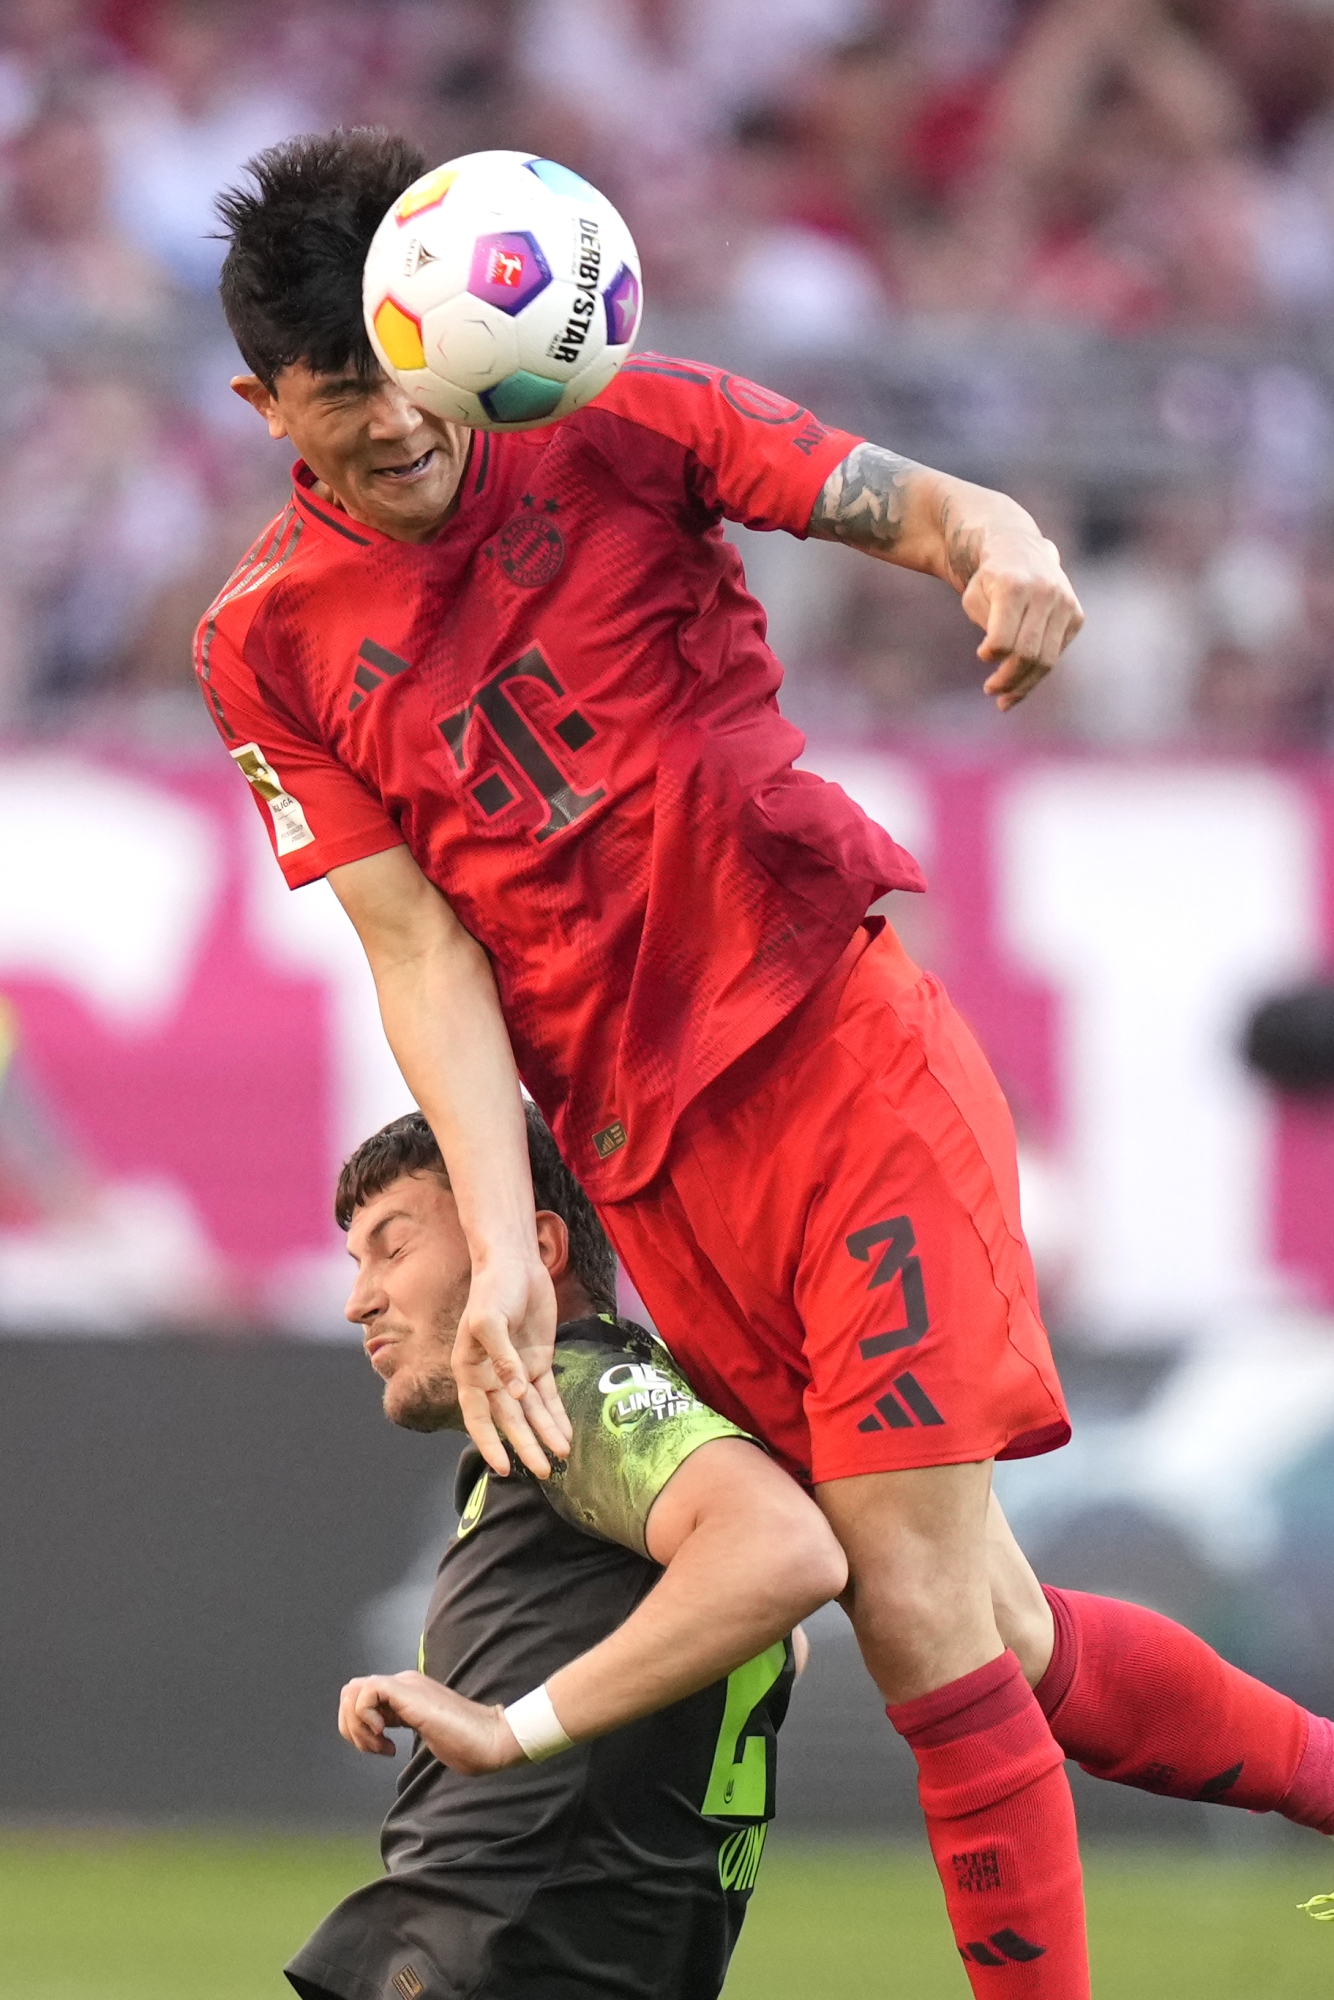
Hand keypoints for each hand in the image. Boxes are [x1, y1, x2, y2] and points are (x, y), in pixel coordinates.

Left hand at [338, 1670, 523, 1774]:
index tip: (382, 1749)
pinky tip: (386, 1736)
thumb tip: (384, 1736)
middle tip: (377, 1748)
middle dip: (352, 1726)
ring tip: (381, 1744)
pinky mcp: (407, 1691)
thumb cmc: (467, 1743)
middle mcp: (403, 1683)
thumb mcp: (426, 1732)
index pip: (361, 1697)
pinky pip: (366, 1693)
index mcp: (406, 1693)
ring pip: (353, 1690)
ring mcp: (405, 1684)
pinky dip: (365, 1718)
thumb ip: (406, 1725)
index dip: (360, 1728)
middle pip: (350, 1691)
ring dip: (357, 1724)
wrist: (489, 1739)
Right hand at [451, 1257, 570, 1478]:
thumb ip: (502, 1359)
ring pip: (532, 1412)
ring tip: (561, 1457)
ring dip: (545, 1434)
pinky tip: (565, 1434)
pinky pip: (548, 1395)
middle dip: (526, 1445)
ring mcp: (517, 1370)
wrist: (516, 1264)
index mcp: (470, 1370)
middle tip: (543, 1472)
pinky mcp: (539, 1361)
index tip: (504, 1468)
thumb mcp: (490, 1321)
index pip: (478, 1415)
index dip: (489, 1442)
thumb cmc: (493, 1290)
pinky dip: (556, 1415)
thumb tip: (516, 1394)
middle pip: (510, 1419)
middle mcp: (491, 1376)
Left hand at [961, 532, 1083, 710]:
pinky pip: (1056, 654)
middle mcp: (1045, 593)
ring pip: (1047, 660)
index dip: (992, 654)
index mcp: (1015, 586)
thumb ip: (986, 626)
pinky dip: (1038, 672)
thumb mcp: (974, 597)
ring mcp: (1065, 603)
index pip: (1004, 638)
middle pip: (1027, 653)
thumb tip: (1003, 659)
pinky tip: (1022, 683)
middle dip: (1007, 679)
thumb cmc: (990, 580)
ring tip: (1004, 699)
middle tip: (991, 691)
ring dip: (1024, 684)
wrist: (1022, 551)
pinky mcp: (1076, 615)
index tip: (982, 655)